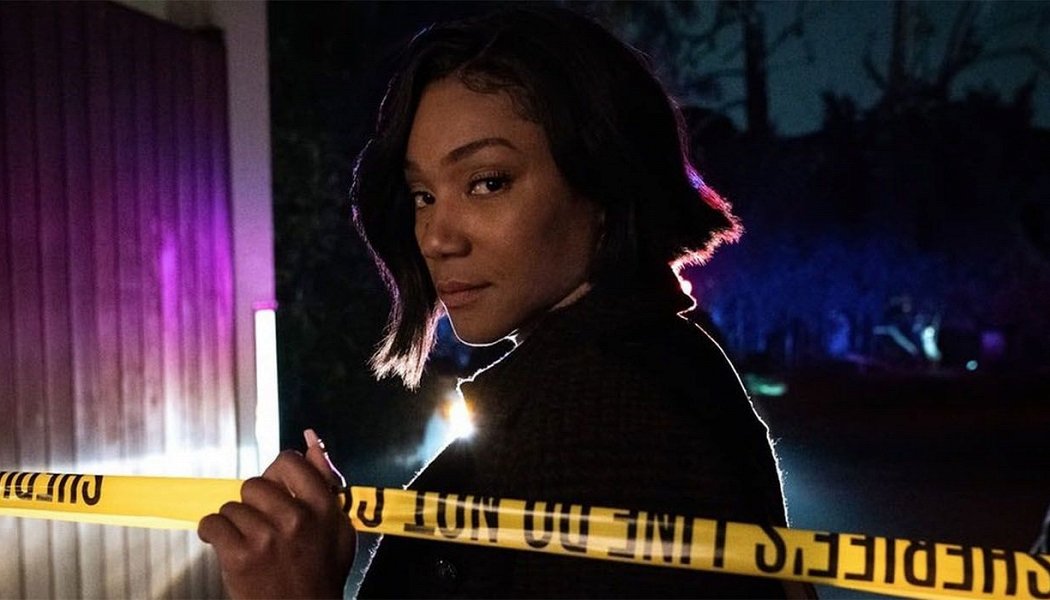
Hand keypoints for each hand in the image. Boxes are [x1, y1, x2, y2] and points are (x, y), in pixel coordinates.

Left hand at [198, 430, 355, 598]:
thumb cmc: (320, 573)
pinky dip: (212, 533)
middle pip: (254, 484)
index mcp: (323, 507)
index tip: (275, 491)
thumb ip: (327, 481)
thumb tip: (312, 439)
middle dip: (253, 502)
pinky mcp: (240, 556)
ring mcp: (267, 537)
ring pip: (232, 506)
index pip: (289, 462)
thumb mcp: (338, 527)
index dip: (276, 475)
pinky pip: (212, 524)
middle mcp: (297, 518)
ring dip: (234, 523)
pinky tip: (225, 545)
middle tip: (262, 525)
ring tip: (248, 542)